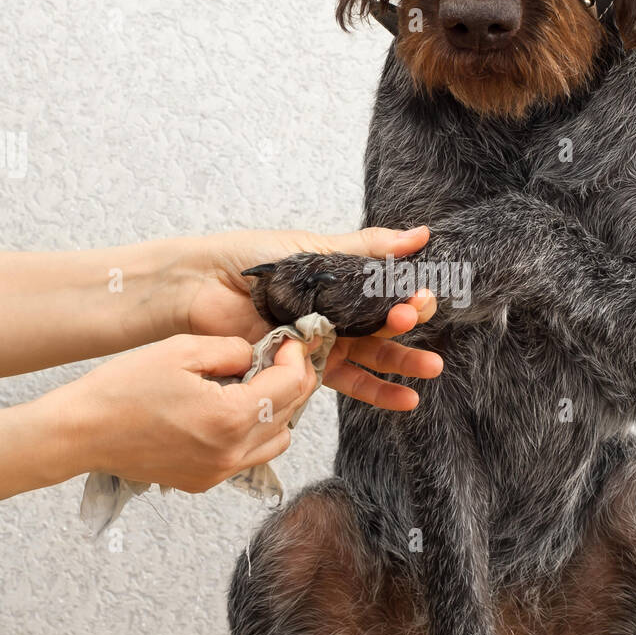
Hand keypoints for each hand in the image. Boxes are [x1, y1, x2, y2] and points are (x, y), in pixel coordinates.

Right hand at [53, 333, 316, 492]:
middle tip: (277, 357)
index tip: (289, 342)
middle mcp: (232, 453)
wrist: (82, 433)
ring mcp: (219, 472)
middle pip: (289, 413)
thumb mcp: (181, 350)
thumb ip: (231, 349)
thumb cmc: (124, 388)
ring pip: (277, 440)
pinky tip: (230, 409)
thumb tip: (257, 354)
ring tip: (253, 384)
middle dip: (290, 380)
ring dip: (276, 411)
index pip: (291, 385)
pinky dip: (253, 432)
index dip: (296, 357)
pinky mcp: (205, 481)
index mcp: (230, 417)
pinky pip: (249, 457)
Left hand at [179, 225, 441, 409]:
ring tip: (432, 369)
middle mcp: (338, 313)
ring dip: (404, 363)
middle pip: (384, 325)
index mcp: (342, 282)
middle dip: (408, 327)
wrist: (204, 287)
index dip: (405, 294)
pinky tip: (405, 398)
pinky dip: (377, 391)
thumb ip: (368, 249)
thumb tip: (420, 236)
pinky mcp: (307, 368)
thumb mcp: (317, 249)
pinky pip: (347, 381)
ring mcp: (324, 342)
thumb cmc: (254, 260)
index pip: (386, 291)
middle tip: (415, 321)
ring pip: (373, 355)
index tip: (417, 296)